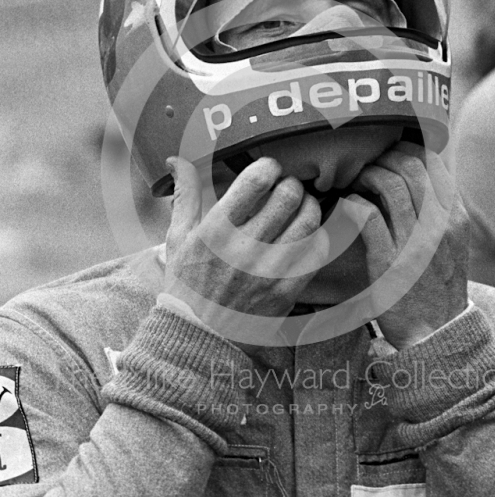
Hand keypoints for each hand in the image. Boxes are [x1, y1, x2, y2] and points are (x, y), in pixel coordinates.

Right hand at [164, 156, 329, 340]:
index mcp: (216, 231)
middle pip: (288, 196)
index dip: (268, 166)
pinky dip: (317, 237)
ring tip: (302, 207)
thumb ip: (185, 196)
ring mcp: (268, 271)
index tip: (268, 169)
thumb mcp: (178, 238)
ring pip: (308, 222)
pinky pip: (316, 254)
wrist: (198, 336)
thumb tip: (177, 160)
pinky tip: (307, 236)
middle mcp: (244, 248)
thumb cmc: (187, 284)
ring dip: (310, 206)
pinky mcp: (287, 291)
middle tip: (286, 188)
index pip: (255, 181)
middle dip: (291, 185)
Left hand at [345, 142, 468, 349]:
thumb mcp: (452, 243)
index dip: (407, 149)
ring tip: (358, 181)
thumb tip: (417, 174)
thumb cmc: (438, 283)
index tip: (391, 152)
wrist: (436, 330)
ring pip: (389, 184)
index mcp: (455, 217)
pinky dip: (354, 203)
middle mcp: (439, 225)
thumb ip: (439, 210)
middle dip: (384, 157)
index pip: (433, 163)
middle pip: (410, 166)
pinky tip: (350, 205)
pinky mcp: (388, 260)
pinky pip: (367, 215)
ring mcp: (414, 242)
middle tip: (369, 163)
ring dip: (367, 175)